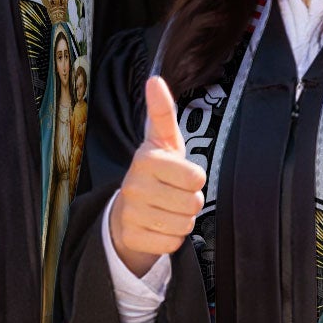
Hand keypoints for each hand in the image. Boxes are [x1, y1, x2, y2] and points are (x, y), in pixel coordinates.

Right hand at [108, 75, 204, 275]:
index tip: (180, 174)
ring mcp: (130, 213)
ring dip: (182, 220)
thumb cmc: (156, 171)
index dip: (195, 179)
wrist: (127, 210)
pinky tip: (158, 226)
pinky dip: (171, 238)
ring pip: (184, 224)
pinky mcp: (131, 237)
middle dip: (190, 201)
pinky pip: (172, 243)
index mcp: (145, 159)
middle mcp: (134, 185)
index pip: (196, 177)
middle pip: (192, 203)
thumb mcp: (162, 141)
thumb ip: (162, 112)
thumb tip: (155, 79)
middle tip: (174, 195)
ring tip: (167, 210)